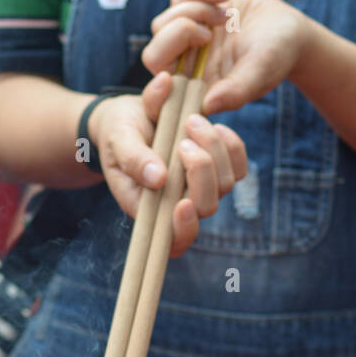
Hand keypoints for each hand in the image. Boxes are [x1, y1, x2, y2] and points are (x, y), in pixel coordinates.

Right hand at [89, 75, 246, 256]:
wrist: (133, 116)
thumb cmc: (119, 132)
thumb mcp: (118, 140)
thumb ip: (133, 159)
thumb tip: (158, 179)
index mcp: (148, 208)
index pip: (173, 240)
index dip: (183, 230)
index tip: (183, 204)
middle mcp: (177, 204)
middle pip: (206, 206)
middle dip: (201, 171)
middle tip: (183, 141)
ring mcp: (201, 188)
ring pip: (226, 184)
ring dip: (215, 150)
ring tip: (192, 122)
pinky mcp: (217, 169)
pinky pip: (238, 167)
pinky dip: (231, 146)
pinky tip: (214, 127)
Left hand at [143, 0, 312, 115]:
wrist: (288, 29)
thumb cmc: (278, 57)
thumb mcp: (259, 73)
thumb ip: (236, 91)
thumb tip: (208, 107)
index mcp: (197, 92)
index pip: (161, 95)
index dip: (158, 87)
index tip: (170, 73)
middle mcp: (186, 69)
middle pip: (153, 55)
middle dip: (178, 35)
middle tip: (210, 33)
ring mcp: (186, 42)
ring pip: (161, 24)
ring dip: (194, 12)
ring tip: (225, 14)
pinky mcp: (191, 15)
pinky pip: (178, 0)